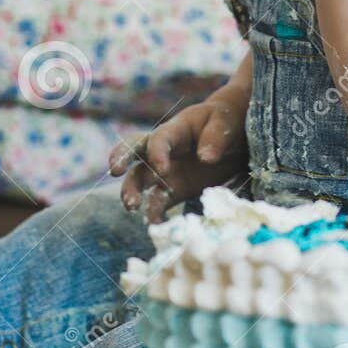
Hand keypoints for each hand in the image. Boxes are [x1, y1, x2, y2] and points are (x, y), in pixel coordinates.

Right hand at [109, 93, 249, 221]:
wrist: (233, 137)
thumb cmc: (224, 123)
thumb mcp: (225, 122)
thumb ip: (215, 138)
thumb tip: (205, 158)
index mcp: (174, 131)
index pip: (158, 139)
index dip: (157, 153)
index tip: (162, 169)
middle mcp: (163, 150)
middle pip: (134, 152)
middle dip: (122, 159)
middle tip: (114, 171)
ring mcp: (166, 171)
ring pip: (140, 180)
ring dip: (132, 191)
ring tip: (131, 206)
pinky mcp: (175, 190)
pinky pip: (158, 201)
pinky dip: (154, 212)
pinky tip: (154, 224)